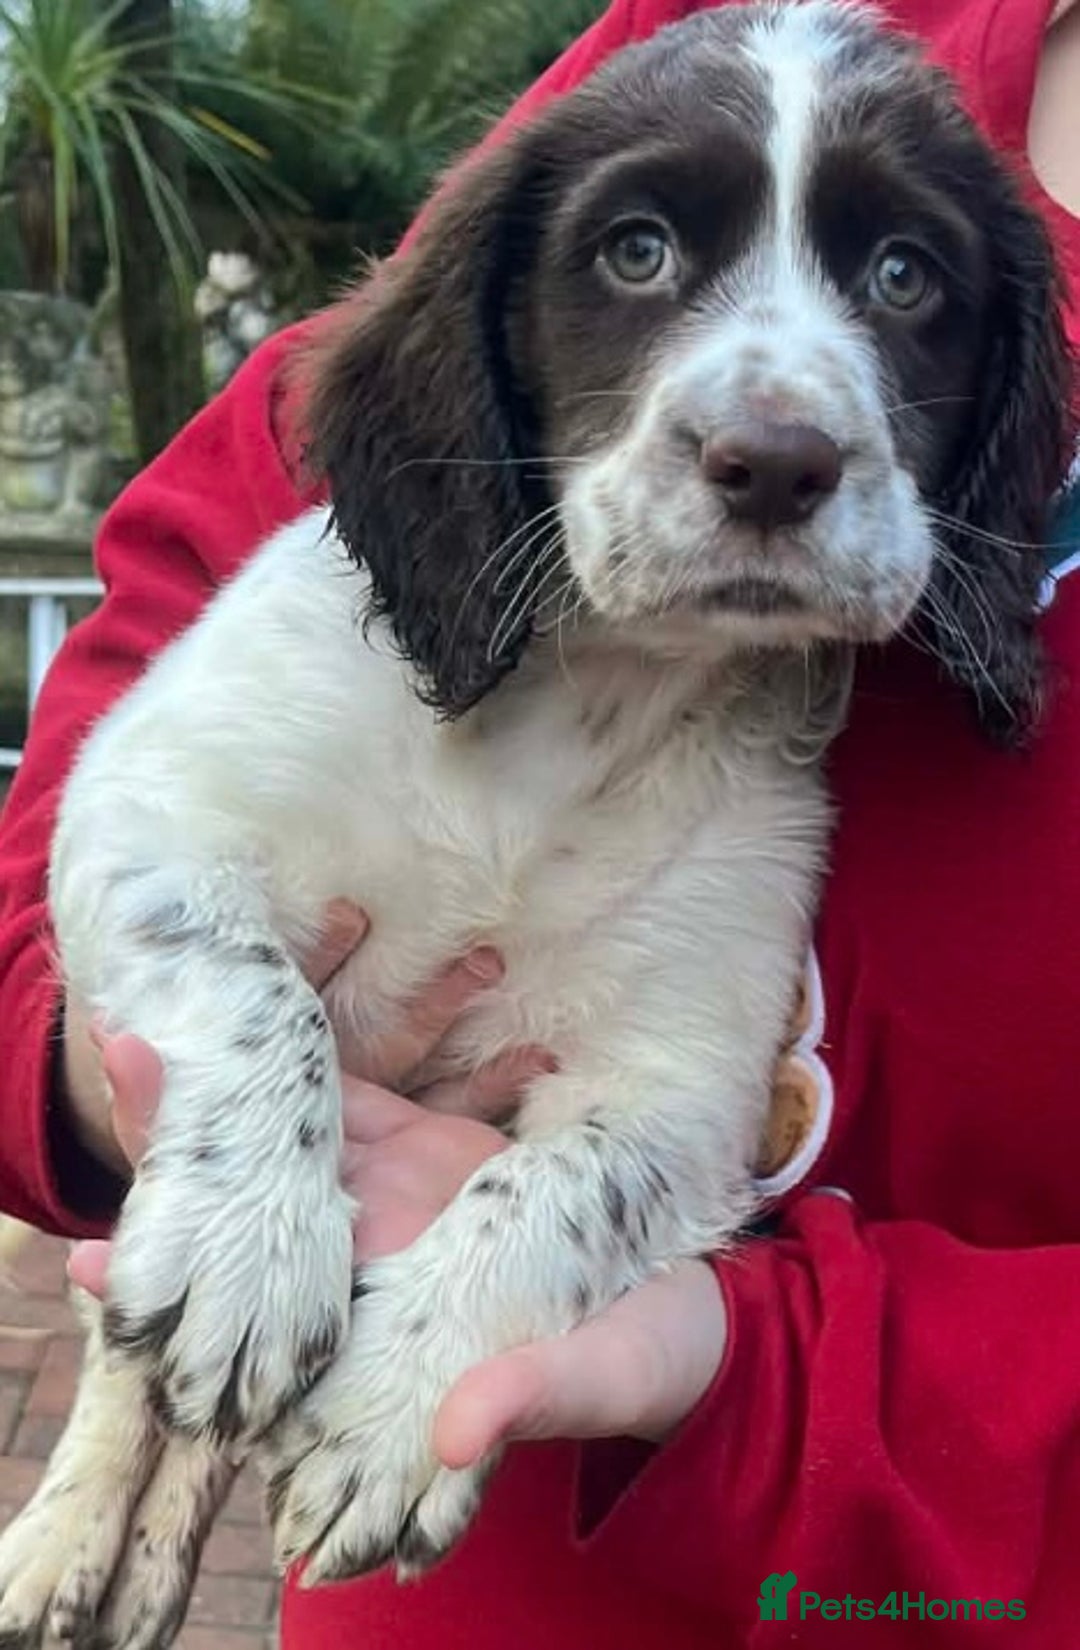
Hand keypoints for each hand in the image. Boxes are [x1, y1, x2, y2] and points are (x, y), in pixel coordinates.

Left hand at [70, 901, 727, 1453]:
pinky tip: (339, 966)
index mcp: (381, 1328)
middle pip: (248, 1201)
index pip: (255, 1309)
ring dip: (258, 1059)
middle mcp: (363, 1257)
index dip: (176, 1286)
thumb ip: (532, 1399)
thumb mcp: (592, 1384)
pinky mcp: (437, 1146)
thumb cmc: (640, 1368)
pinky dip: (355, 1028)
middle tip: (123, 1045)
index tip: (91, 1256)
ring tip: (207, 987)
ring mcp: (394, 1193)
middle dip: (187, 1132)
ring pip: (298, 1124)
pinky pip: (374, 1084)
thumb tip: (459, 1435)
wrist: (678, 1316)